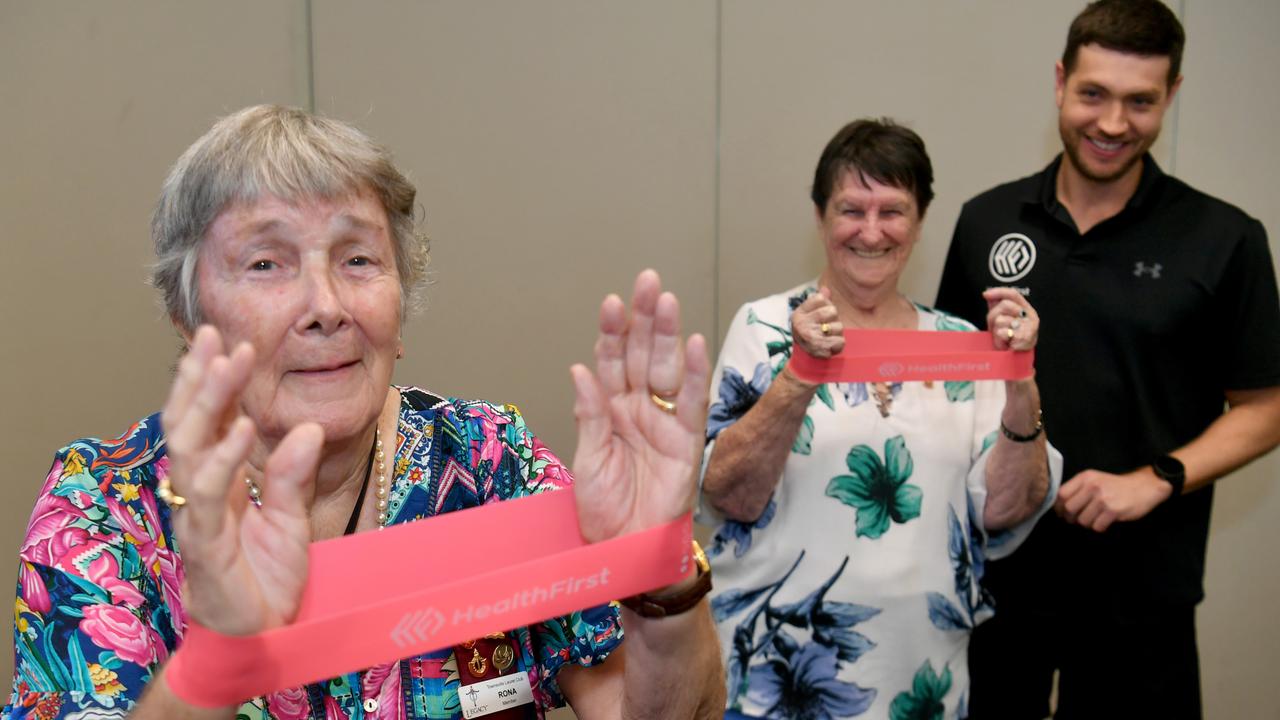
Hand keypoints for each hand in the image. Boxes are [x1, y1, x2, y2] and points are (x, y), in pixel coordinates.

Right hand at [161, 325, 320, 634]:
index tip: (226, 340)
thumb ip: (294, 475)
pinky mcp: (205, 544)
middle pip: (190, 424)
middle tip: (218, 336)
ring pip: (189, 448)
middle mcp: (201, 493)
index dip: (213, 383)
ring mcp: (198, 516)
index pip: (210, 423)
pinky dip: (225, 458)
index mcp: (220, 483)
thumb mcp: (292, 520)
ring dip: (209, 403)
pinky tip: (241, 428)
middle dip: (201, 378)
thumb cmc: (267, 580)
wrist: (260, 637)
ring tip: (227, 364)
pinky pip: (209, 494)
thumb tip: (306, 427)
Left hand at [569, 270, 710, 542]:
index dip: (612, 332)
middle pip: (641, 354)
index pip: (610, 361)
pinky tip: (693, 343)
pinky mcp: (687, 440)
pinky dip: (696, 373)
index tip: (612, 303)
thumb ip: (590, 416)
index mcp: (609, 409)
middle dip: (644, 318)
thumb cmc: (604, 509)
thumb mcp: (588, 461)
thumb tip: (580, 370)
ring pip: (666, 368)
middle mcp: (637, 408)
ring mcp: (664, 421)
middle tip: (647, 282)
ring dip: (667, 335)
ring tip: (666, 301)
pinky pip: (693, 402)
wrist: (627, 548)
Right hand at [790, 286, 844, 357]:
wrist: (804, 361)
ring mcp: (811, 337)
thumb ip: (818, 302)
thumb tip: (825, 289)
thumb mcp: (808, 317)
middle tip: (826, 328)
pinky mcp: (821, 349)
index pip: (820, 298)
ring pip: (839, 327)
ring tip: (827, 338)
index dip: (826, 305)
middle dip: (834, 320)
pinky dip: (838, 345)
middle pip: (832, 311)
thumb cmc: (809, 334)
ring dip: (837, 334)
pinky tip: (829, 347)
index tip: (820, 316)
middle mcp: (802, 324)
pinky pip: (841, 341)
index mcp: (798, 314)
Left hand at [984, 287, 1038, 351]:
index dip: (998, 291)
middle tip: (996, 328)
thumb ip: (997, 306)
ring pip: (1001, 320)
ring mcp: (1029, 326)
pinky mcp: (1025, 338)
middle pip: (1005, 305)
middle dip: (994, 316)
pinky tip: (1006, 344)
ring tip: (1003, 338)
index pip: (1012, 294)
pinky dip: (1000, 340)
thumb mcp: (1002, 320)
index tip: (985, 294)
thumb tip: (987, 294)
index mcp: (1026, 308)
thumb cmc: (1010, 338)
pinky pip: (1003, 333)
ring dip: (997, 331)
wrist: (1016, 358)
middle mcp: (1030, 315)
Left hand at [1055, 467, 1171, 531]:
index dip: (1058, 507)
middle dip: (1071, 518)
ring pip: (1082, 520)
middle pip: (1069, 509)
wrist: (1144, 486)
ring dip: (1087, 523)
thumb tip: (1060, 507)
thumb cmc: (1116, 486)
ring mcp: (1103, 499)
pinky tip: (1105, 522)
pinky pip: (1097, 526)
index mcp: (1085, 477)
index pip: (1061, 494)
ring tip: (1095, 519)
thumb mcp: (1095, 479)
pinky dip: (1099, 527)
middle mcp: (1092, 486)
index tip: (1062, 513)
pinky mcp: (1113, 511)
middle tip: (1078, 519)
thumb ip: (1078, 489)